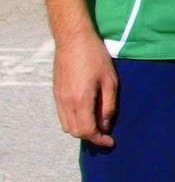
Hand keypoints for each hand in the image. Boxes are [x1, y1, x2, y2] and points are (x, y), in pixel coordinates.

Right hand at [53, 28, 117, 147]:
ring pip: (67, 126)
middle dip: (91, 137)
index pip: (87, 130)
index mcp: (81, 100)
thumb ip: (108, 105)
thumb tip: (105, 125)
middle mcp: (66, 102)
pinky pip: (62, 116)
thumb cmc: (96, 57)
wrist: (73, 39)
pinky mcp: (56, 93)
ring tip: (97, 126)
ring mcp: (58, 97)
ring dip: (81, 130)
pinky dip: (73, 121)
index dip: (100, 140)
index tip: (111, 142)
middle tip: (106, 135)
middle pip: (75, 131)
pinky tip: (86, 115)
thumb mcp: (110, 81)